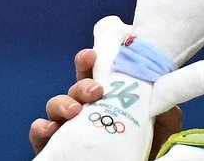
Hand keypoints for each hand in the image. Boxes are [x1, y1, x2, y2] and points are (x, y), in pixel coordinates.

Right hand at [28, 48, 184, 158]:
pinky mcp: (55, 145)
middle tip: (95, 90)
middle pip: (77, 85)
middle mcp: (88, 109)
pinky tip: (50, 128)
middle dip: (81, 80)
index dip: (91, 60)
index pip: (98, 72)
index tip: (92, 54)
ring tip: (74, 111)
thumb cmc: (148, 147)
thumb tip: (161, 94)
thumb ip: (164, 107)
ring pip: (56, 104)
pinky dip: (41, 127)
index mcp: (110, 98)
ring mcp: (70, 126)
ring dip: (62, 102)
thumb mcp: (163, 125)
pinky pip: (39, 132)